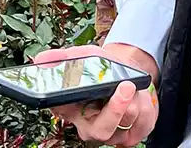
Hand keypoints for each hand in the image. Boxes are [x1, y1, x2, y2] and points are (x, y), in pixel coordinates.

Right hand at [34, 44, 158, 145]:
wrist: (125, 72)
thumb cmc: (102, 68)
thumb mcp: (83, 56)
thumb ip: (64, 57)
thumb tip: (41, 58)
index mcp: (72, 109)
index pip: (66, 113)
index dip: (74, 107)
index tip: (83, 93)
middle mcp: (90, 126)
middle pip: (101, 130)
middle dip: (116, 109)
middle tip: (126, 86)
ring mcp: (111, 133)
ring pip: (127, 122)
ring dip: (137, 98)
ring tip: (134, 84)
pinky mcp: (131, 135)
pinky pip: (144, 125)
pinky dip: (148, 108)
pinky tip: (142, 96)